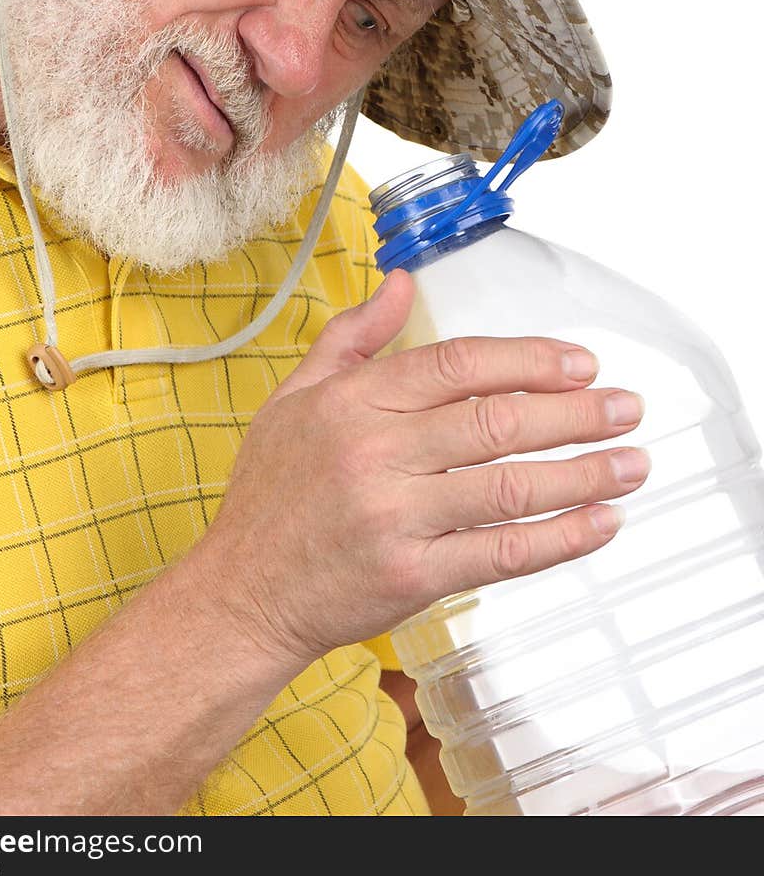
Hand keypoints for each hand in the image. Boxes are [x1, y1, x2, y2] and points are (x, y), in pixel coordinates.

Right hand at [201, 269, 648, 670]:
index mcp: (352, 402)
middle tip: (626, 407)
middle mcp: (375, 453)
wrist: (243, 593)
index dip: (528, 359)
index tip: (580, 362)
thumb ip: (350, 337)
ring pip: (509, 485)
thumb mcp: (293, 398)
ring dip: (583, 473)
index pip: (457, 364)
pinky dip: (559, 538)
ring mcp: (395, 516)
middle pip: (495, 419)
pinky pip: (501, 553)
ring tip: (632, 463)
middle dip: (575, 412)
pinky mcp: (412, 576)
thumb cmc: (271, 496)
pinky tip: (599, 523)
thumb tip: (399, 283)